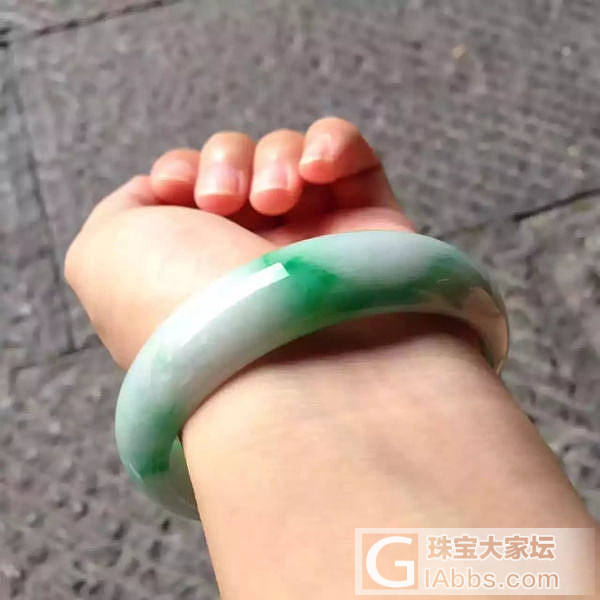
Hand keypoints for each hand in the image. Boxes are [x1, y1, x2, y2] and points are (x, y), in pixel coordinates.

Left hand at [65, 117, 412, 366]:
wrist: (274, 363)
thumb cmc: (181, 308)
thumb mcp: (101, 257)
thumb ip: (123, 211)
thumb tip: (164, 190)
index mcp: (198, 264)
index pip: (194, 189)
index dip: (181, 171)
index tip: (173, 189)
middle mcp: (254, 254)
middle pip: (242, 165)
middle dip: (226, 163)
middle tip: (223, 205)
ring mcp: (314, 241)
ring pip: (292, 157)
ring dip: (275, 160)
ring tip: (274, 200)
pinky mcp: (370, 229)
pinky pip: (356, 159)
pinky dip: (333, 144)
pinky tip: (317, 169)